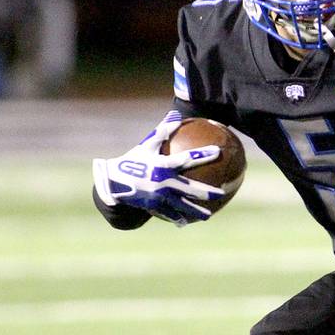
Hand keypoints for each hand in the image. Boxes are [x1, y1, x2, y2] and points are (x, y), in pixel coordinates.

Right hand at [92, 111, 225, 225]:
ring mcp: (158, 196)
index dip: (203, 154)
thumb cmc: (132, 159)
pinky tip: (185, 222)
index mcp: (163, 165)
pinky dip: (177, 218)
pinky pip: (168, 213)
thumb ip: (163, 130)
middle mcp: (163, 182)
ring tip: (208, 215)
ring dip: (196, 211)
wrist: (111, 181)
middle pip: (191, 188)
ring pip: (182, 205)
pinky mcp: (152, 206)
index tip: (218, 151)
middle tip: (223, 193)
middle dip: (208, 192)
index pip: (187, 158)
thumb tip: (175, 112)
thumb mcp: (147, 144)